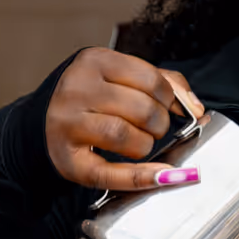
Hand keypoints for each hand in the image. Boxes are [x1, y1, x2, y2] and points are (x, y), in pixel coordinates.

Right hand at [44, 47, 208, 190]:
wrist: (42, 123)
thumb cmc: (91, 98)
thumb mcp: (120, 77)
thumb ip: (163, 83)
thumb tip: (196, 109)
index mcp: (94, 61)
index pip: (152, 81)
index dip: (169, 99)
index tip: (169, 107)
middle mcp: (76, 88)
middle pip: (142, 110)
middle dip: (159, 124)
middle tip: (154, 128)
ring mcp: (68, 123)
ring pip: (126, 136)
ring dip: (146, 145)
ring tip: (141, 144)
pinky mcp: (67, 158)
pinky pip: (111, 173)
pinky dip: (142, 177)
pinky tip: (161, 176)